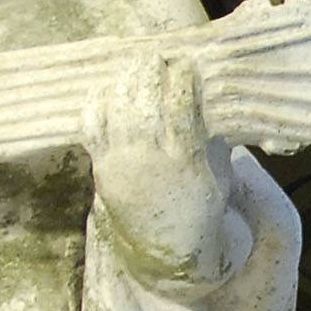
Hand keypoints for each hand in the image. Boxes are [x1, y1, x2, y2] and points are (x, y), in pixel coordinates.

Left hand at [89, 51, 229, 273]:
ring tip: (133, 67)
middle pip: (144, 104)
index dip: (181, 79)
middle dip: (148, 74)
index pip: (180, 107)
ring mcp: (122, 166)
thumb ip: (212, 136)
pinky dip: (97, 103)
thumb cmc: (202, 208)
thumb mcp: (219, 174)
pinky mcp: (102, 170)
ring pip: (117, 111)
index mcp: (187, 163)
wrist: (169, 254)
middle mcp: (151, 163)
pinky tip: (107, 88)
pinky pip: (92, 127)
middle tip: (155, 56)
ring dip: (124, 82)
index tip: (185, 63)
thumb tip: (209, 96)